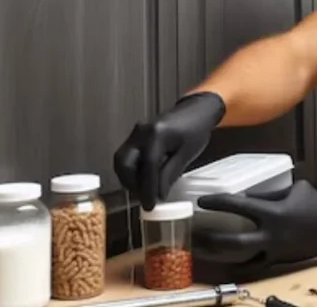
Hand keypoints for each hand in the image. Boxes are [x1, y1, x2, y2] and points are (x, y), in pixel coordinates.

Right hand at [113, 92, 225, 210]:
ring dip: (129, 179)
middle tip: (145, 199)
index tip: (150, 205)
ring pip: (121, 161)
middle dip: (132, 185)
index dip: (147, 188)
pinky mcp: (135, 138)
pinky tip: (143, 181)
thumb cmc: (195, 130)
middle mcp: (141, 133)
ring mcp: (135, 134)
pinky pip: (125, 157)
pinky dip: (130, 172)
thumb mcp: (187, 154)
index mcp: (157, 134)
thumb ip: (170, 174)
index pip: (147, 166)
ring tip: (144, 192)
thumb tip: (158, 195)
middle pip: (125, 163)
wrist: (195, 111)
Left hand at [192, 180, 316, 266]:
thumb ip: (269, 193)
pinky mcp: (278, 260)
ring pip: (240, 258)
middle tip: (194, 235)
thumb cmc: (316, 203)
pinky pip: (254, 264)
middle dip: (211, 239)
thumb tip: (247, 193)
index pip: (239, 206)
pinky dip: (239, 263)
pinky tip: (225, 261)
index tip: (202, 201)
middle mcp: (271, 235)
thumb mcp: (293, 189)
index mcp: (273, 213)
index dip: (218, 202)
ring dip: (219, 255)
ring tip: (202, 250)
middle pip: (232, 242)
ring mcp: (274, 251)